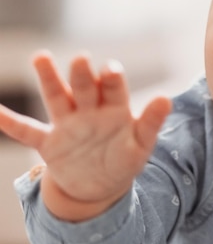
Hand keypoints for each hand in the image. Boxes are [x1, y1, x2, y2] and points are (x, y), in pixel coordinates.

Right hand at [0, 51, 171, 220]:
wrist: (99, 185)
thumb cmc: (124, 159)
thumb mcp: (141, 145)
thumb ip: (151, 123)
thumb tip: (166, 99)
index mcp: (115, 110)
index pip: (113, 89)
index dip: (111, 79)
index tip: (110, 69)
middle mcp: (90, 111)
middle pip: (84, 88)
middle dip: (82, 75)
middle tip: (80, 59)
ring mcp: (68, 125)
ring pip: (57, 98)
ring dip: (49, 80)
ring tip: (41, 57)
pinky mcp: (49, 143)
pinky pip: (27, 132)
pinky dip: (11, 123)